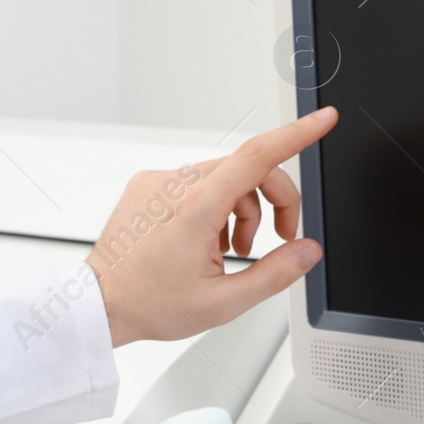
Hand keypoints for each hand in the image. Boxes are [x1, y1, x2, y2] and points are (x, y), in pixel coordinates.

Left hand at [85, 107, 337, 346]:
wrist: (100, 304)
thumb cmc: (150, 304)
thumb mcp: (223, 303)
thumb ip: (275, 274)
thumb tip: (307, 251)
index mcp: (195, 209)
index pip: (257, 156)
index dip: (297, 134)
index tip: (322, 119)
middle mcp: (174, 186)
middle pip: (247, 170)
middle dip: (273, 202)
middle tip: (279, 240)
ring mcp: (157, 182)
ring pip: (223, 178)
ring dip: (240, 210)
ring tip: (230, 251)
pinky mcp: (146, 185)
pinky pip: (194, 183)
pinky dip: (211, 207)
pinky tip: (203, 241)